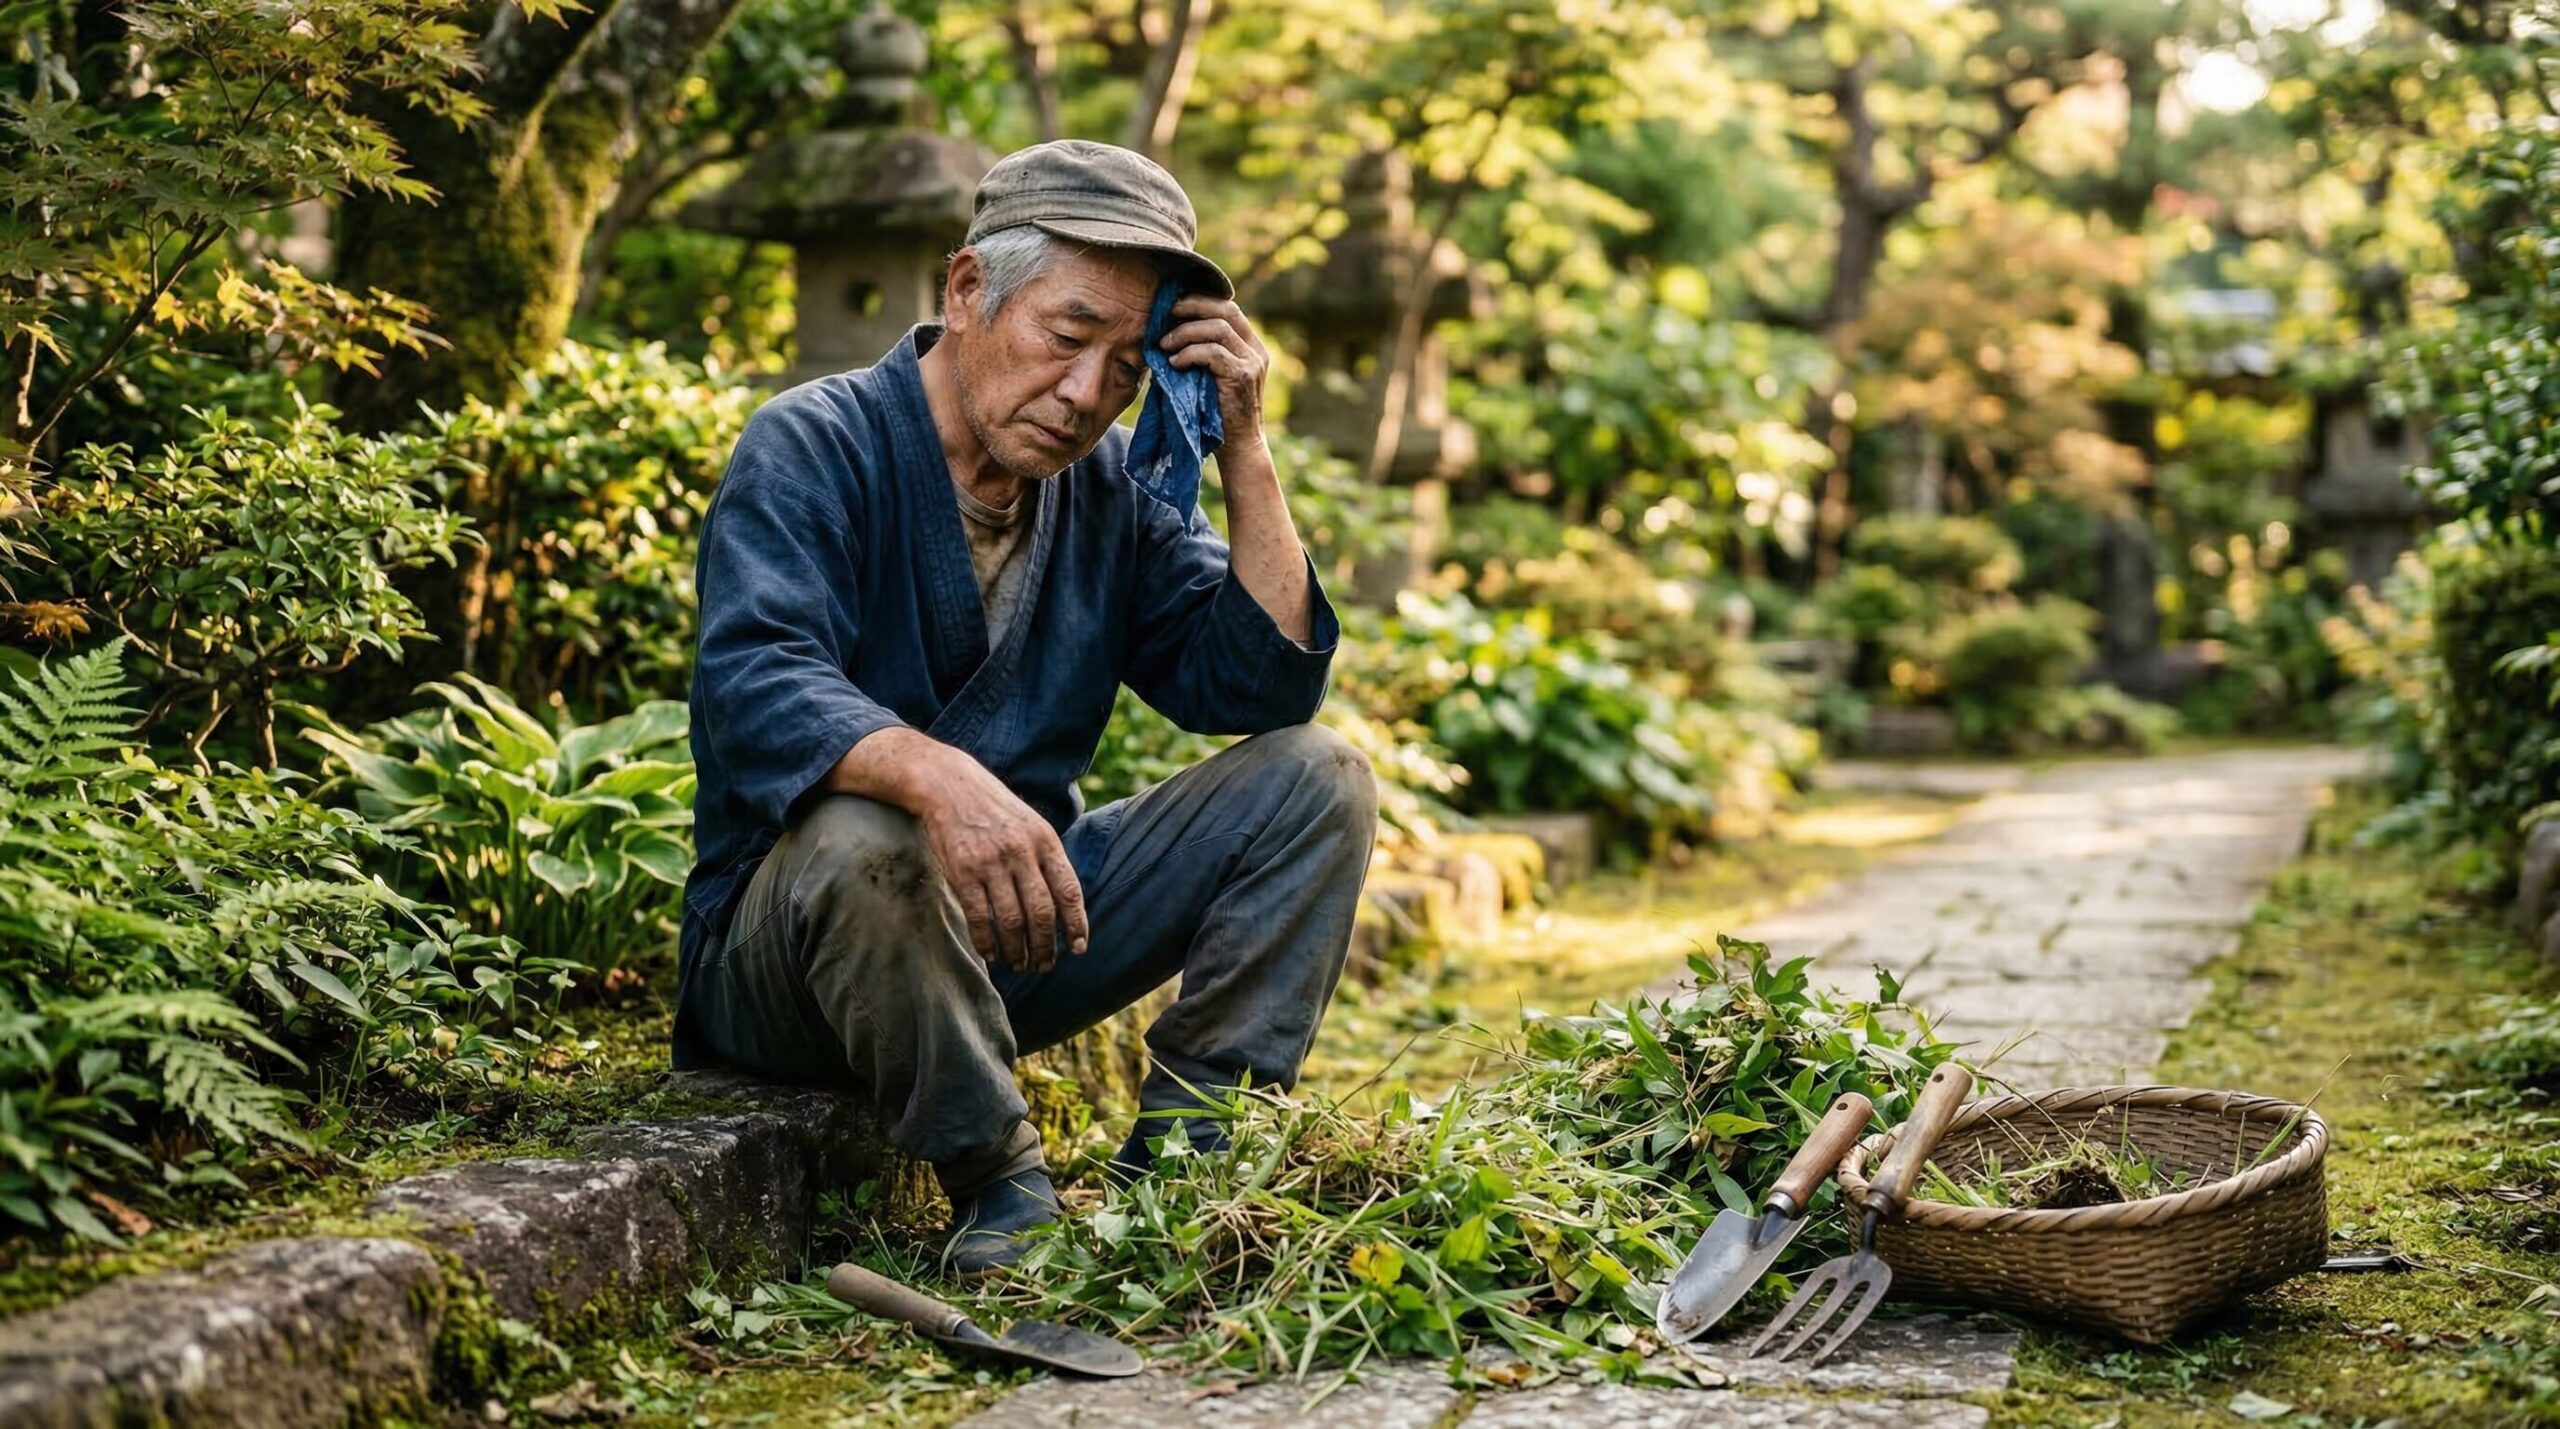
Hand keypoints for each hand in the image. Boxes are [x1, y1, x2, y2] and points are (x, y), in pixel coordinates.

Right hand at [910, 747, 1088, 972]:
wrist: (949, 785)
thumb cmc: (996, 810)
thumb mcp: (1032, 824)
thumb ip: (1048, 859)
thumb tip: (1066, 906)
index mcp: (1045, 841)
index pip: (1069, 891)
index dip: (1077, 924)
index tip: (1077, 948)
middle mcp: (1021, 852)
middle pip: (1042, 913)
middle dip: (1046, 947)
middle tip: (1045, 965)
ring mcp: (991, 863)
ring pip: (1011, 921)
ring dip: (1017, 950)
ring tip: (1019, 963)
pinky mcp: (962, 872)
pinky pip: (979, 917)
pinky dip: (987, 942)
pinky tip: (991, 954)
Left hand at [1159, 294, 1270, 455]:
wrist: (1238, 447)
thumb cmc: (1218, 413)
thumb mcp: (1212, 376)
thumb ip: (1204, 352)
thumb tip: (1169, 330)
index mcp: (1251, 346)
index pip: (1229, 308)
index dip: (1201, 300)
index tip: (1175, 305)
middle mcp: (1256, 350)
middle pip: (1226, 309)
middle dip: (1193, 305)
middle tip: (1167, 313)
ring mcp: (1252, 362)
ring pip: (1218, 328)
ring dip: (1186, 332)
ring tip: (1165, 345)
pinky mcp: (1242, 376)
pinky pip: (1213, 352)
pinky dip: (1189, 353)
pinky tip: (1175, 363)